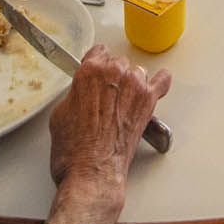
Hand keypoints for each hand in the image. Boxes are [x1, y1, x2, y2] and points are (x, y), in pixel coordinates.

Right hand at [48, 46, 169, 194]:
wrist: (92, 171)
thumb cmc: (74, 150)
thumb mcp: (60, 114)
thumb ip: (75, 93)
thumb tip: (81, 92)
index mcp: (90, 72)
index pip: (98, 52)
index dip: (96, 65)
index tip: (96, 73)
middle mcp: (115, 74)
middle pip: (118, 63)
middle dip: (112, 77)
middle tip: (106, 97)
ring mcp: (135, 86)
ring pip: (137, 72)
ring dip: (131, 84)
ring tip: (123, 102)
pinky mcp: (149, 101)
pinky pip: (163, 81)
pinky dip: (159, 83)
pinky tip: (155, 87)